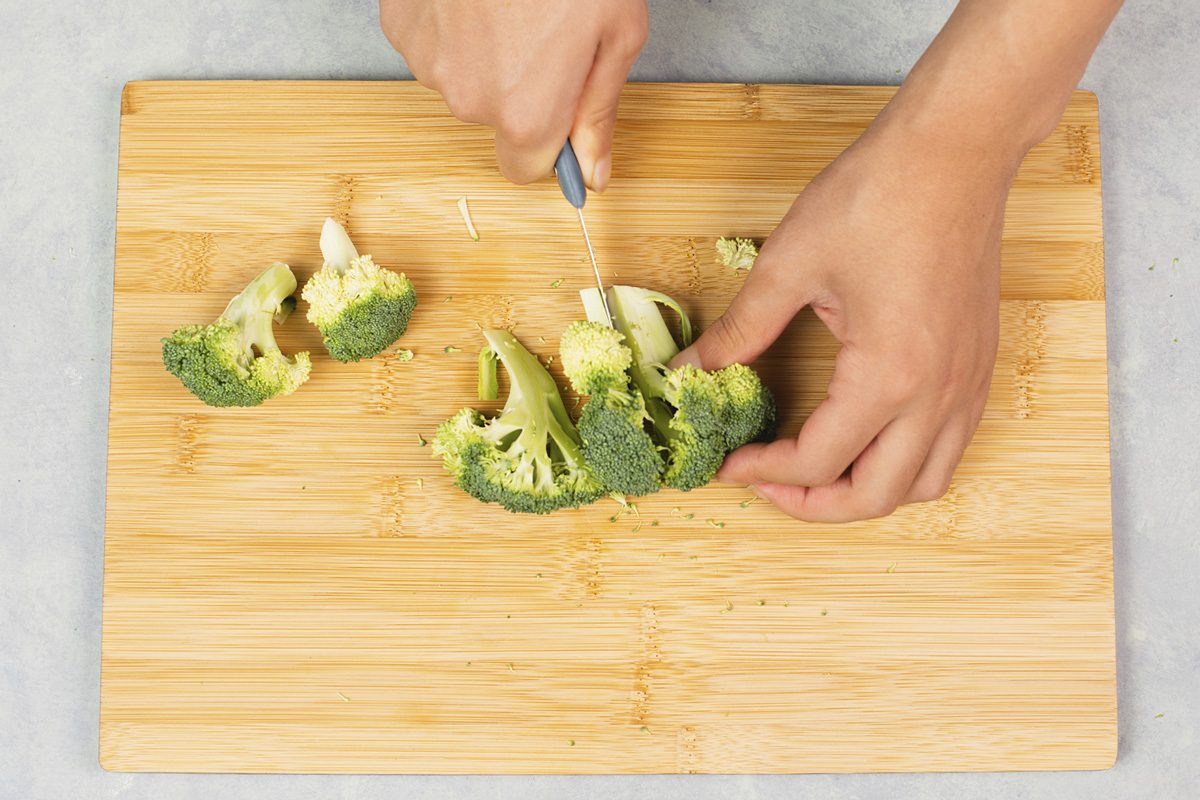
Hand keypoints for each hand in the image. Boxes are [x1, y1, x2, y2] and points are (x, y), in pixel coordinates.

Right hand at [380, 0, 647, 189]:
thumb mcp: (617, 36)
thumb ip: (598, 114)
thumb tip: (593, 174)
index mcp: (526, 115)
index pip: (524, 169)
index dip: (546, 142)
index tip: (559, 108)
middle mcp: (469, 100)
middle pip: (493, 118)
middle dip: (519, 87)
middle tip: (545, 30)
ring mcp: (427, 61)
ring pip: (461, 77)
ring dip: (485, 52)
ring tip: (511, 3)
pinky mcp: (401, 22)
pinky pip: (432, 41)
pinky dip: (453, 23)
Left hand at [673, 114, 1019, 521]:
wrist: (957, 150)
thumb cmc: (879, 196)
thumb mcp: (790, 264)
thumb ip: (739, 330)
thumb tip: (690, 369)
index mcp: (887, 376)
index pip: (816, 461)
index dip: (761, 472)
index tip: (726, 462)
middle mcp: (936, 396)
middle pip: (872, 498)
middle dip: (810, 506)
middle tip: (763, 483)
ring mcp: (965, 385)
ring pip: (921, 484)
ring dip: (862, 493)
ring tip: (813, 473)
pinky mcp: (976, 368)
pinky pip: (947, 448)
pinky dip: (903, 464)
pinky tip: (864, 438)